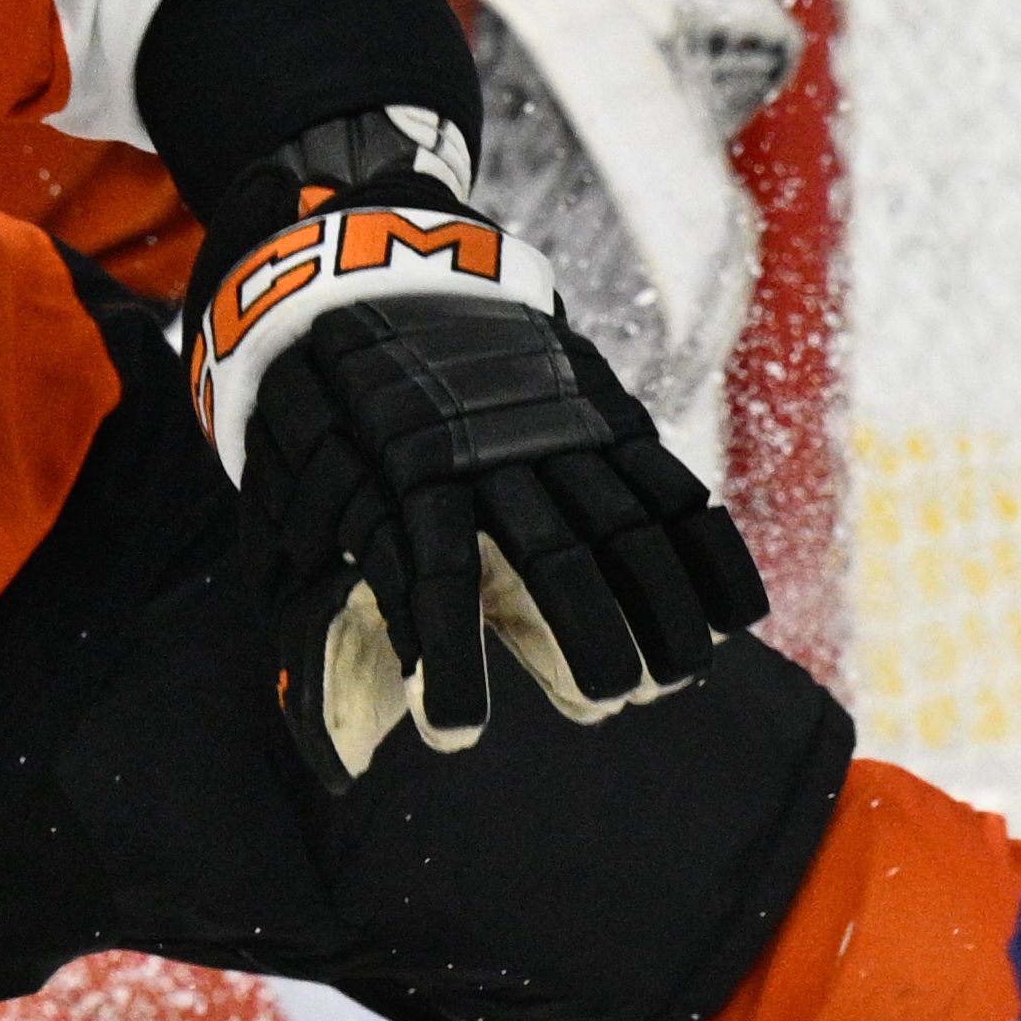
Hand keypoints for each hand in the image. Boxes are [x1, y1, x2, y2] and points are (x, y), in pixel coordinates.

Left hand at [191, 134, 762, 783]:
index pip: (429, 575)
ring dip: (658, 599)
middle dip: (587, 627)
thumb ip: (309, 607)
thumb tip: (326, 756)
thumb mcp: (283, 491)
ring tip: (679, 674)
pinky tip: (736, 615)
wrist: (359, 264)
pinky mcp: (595, 406)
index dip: (447, 655)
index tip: (456, 730)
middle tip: (610, 699)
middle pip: (548, 545)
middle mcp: (485, 444)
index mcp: (397, 468)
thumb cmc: (316, 409)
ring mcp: (551, 421)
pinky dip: (703, 547)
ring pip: (618, 515)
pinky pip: (663, 479)